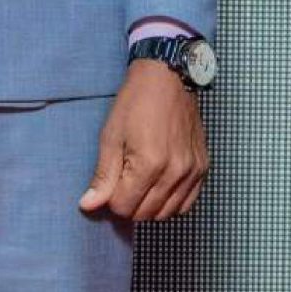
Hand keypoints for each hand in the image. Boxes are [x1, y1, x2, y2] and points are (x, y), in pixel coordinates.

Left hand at [78, 60, 208, 220]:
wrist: (169, 78)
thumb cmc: (135, 103)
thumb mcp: (111, 137)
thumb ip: (103, 176)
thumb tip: (88, 206)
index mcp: (149, 164)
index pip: (124, 207)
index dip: (111, 199)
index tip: (111, 181)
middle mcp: (175, 172)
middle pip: (145, 213)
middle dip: (129, 204)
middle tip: (124, 183)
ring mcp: (192, 171)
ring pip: (166, 213)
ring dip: (149, 206)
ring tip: (142, 185)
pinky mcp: (202, 167)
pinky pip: (187, 204)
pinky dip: (171, 203)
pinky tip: (161, 188)